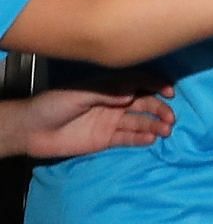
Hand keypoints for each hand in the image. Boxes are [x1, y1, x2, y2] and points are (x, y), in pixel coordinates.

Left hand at [5, 87, 175, 158]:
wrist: (30, 130)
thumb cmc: (51, 105)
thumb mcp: (77, 95)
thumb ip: (104, 93)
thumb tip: (130, 96)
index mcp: (107, 88)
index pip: (137, 83)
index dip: (155, 85)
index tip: (170, 91)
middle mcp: (113, 103)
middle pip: (143, 103)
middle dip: (159, 108)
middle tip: (170, 117)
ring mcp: (110, 122)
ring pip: (139, 121)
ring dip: (154, 124)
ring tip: (166, 131)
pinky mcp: (105, 140)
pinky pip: (127, 138)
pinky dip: (140, 138)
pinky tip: (151, 139)